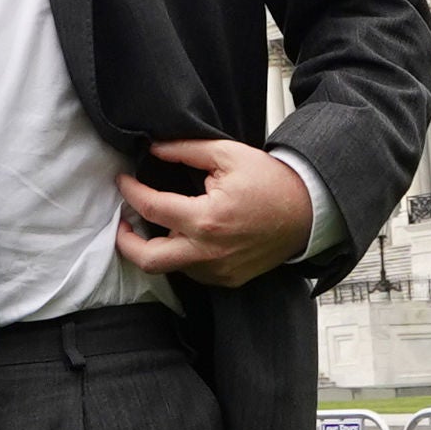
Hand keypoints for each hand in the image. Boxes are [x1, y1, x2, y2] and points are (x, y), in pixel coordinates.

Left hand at [114, 137, 310, 289]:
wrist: (307, 212)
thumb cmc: (271, 181)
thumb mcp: (228, 154)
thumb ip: (185, 150)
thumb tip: (154, 149)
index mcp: (206, 219)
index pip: (152, 208)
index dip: (131, 192)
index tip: (124, 181)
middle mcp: (208, 252)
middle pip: (148, 259)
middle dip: (126, 241)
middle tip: (122, 222)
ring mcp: (218, 270)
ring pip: (170, 266)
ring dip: (159, 245)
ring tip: (161, 223)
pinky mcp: (228, 279)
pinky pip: (193, 272)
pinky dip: (184, 254)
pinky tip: (190, 234)